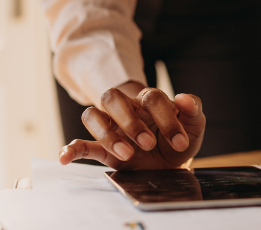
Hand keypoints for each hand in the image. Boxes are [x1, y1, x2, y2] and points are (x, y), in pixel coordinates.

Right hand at [59, 82, 205, 168]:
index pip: (151, 97)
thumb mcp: (194, 125)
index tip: (180, 141)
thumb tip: (183, 98)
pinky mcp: (102, 149)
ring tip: (127, 154)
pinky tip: (66, 157)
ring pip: (93, 116)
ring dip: (107, 134)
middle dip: (130, 122)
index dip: (166, 118)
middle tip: (149, 144)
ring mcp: (112, 128)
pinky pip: (80, 144)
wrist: (171, 162)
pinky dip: (70, 149)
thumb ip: (193, 109)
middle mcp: (126, 109)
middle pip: (112, 97)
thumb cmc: (179, 137)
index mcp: (149, 101)